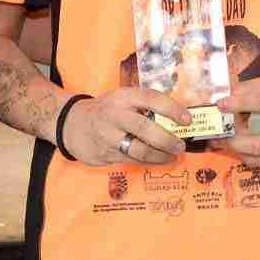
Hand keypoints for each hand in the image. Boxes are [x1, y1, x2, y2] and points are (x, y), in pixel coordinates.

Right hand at [64, 87, 189, 166]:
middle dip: (167, 140)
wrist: (71, 123)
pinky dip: (149, 162)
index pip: (151, 99)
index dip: (172, 109)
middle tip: (181, 145)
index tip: (188, 119)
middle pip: (145, 129)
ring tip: (172, 156)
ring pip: (139, 150)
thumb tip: (179, 119)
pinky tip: (159, 160)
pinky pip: (132, 160)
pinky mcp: (105, 154)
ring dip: (160, 156)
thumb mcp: (122, 99)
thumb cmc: (107, 110)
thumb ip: (145, 106)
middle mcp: (114, 115)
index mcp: (122, 97)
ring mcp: (108, 136)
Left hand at [216, 74, 259, 166]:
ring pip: (255, 156)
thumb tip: (227, 96)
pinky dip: (243, 154)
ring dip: (234, 148)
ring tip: (222, 138)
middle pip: (257, 143)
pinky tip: (236, 144)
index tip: (221, 104)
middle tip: (218, 131)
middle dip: (232, 139)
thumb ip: (250, 88)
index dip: (240, 104)